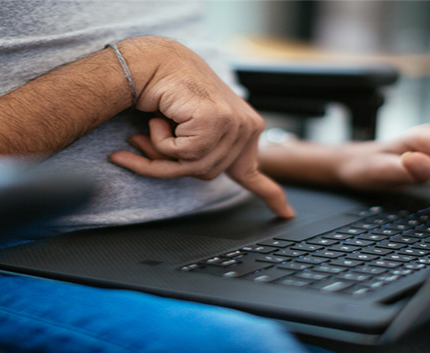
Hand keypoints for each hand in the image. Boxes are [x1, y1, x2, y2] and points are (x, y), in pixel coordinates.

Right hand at [107, 37, 293, 217]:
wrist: (155, 60)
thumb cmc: (168, 92)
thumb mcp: (189, 129)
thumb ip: (199, 152)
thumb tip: (192, 171)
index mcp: (244, 129)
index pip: (254, 171)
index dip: (271, 196)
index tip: (286, 214)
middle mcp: (246, 127)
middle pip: (206, 174)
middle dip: (172, 164)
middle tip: (143, 142)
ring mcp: (233, 124)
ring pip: (193, 166)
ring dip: (162, 151)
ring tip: (153, 126)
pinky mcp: (217, 122)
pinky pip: (182, 153)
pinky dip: (161, 139)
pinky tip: (161, 117)